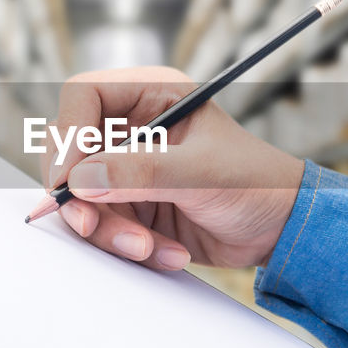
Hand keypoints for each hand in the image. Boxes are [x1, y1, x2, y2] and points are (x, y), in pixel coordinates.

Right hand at [42, 68, 304, 270]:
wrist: (278, 228)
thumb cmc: (255, 182)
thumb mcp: (201, 173)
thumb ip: (141, 172)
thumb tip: (81, 179)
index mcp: (152, 95)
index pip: (84, 97)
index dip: (69, 135)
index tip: (68, 179)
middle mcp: (132, 128)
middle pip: (70, 151)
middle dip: (80, 196)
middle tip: (93, 225)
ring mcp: (127, 169)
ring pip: (80, 197)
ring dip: (108, 230)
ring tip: (147, 246)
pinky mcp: (129, 206)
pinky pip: (102, 226)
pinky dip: (126, 245)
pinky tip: (165, 252)